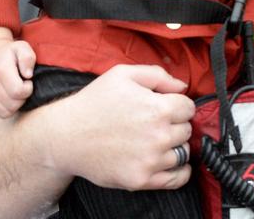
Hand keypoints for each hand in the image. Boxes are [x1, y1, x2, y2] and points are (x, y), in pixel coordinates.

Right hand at [0, 26, 35, 117]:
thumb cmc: (11, 53)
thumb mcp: (22, 47)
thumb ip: (28, 58)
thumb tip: (28, 75)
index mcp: (1, 70)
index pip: (18, 92)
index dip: (28, 89)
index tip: (28, 81)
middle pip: (13, 105)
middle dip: (23, 98)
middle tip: (22, 86)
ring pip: (7, 112)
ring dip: (16, 104)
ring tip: (16, 91)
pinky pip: (0, 114)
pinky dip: (8, 108)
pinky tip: (10, 96)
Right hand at [42, 64, 194, 191]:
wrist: (65, 136)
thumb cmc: (93, 103)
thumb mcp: (123, 74)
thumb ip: (158, 75)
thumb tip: (182, 87)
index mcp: (157, 108)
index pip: (189, 108)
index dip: (178, 105)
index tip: (166, 108)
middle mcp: (158, 135)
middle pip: (187, 130)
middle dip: (176, 125)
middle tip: (156, 124)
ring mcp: (150, 160)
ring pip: (183, 152)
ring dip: (175, 146)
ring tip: (157, 141)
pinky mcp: (141, 179)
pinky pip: (177, 178)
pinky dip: (180, 171)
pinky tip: (170, 162)